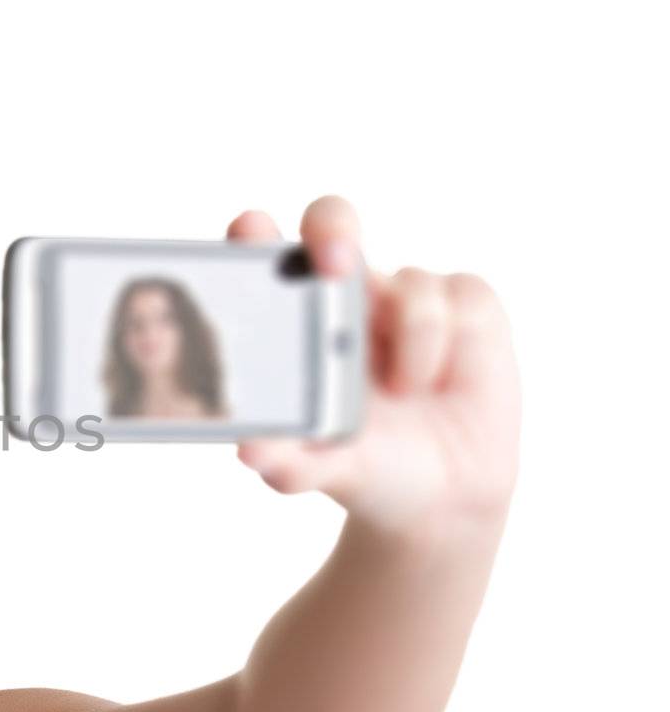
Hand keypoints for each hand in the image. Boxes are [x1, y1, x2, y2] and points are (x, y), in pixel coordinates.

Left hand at [230, 196, 521, 536]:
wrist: (442, 492)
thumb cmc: (363, 463)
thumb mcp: (319, 467)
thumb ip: (285, 457)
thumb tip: (251, 450)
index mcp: (290, 318)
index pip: (262, 254)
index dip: (253, 230)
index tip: (251, 231)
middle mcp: (342, 292)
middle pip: (331, 219)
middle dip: (332, 227)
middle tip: (335, 264)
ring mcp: (400, 292)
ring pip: (405, 282)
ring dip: (410, 338)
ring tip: (404, 390)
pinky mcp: (460, 300)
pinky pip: (452, 294)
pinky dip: (440, 344)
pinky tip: (438, 381)